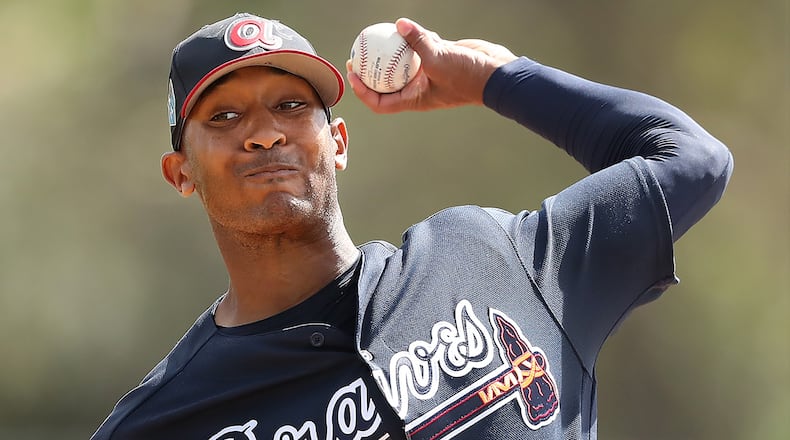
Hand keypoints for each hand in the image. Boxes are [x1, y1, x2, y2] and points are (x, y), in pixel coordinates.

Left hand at [346, 18, 517, 113]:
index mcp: (414, 99)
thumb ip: (418, 42)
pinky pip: (419, 48)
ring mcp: (428, 74)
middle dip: (369, 71)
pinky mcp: (438, 59)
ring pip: (402, 63)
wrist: (495, 73)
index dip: (363, 92)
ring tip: (375, 38)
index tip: (353, 76)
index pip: (381, 102)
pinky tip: (406, 26)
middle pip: (386, 83)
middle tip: (356, 56)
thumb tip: (400, 24)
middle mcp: (418, 88)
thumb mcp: (439, 59)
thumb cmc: (467, 76)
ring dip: (391, 52)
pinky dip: (414, 39)